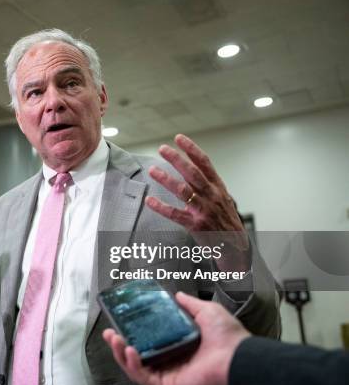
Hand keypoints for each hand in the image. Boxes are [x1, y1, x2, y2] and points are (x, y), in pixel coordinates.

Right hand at [103, 292, 249, 384]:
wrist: (237, 356)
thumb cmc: (228, 338)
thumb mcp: (206, 311)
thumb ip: (190, 304)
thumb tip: (178, 295)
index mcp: (180, 346)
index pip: (150, 341)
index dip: (134, 333)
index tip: (122, 322)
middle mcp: (173, 361)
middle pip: (138, 355)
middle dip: (120, 345)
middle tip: (109, 333)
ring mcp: (169, 374)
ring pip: (136, 367)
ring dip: (121, 353)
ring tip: (114, 339)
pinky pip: (144, 376)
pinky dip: (133, 365)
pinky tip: (128, 350)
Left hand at [146, 134, 248, 270]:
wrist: (236, 246)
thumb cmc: (225, 220)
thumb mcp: (222, 198)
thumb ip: (208, 185)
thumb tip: (192, 168)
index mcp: (218, 187)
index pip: (205, 163)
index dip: (192, 149)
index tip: (179, 138)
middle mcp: (212, 196)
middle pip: (193, 173)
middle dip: (177, 159)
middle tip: (162, 148)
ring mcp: (204, 210)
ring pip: (183, 191)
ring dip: (166, 179)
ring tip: (153, 170)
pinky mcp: (196, 225)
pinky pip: (175, 214)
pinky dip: (161, 207)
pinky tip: (150, 201)